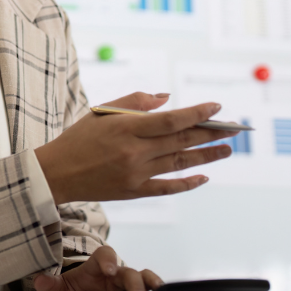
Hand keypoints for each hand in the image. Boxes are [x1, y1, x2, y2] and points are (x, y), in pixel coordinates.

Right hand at [34, 92, 234, 203]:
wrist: (57, 173)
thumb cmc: (79, 138)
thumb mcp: (102, 112)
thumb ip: (135, 103)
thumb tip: (167, 99)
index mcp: (126, 129)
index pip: (171, 120)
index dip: (197, 113)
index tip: (216, 107)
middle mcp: (134, 152)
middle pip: (181, 140)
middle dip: (211, 133)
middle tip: (234, 128)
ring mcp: (135, 174)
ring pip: (180, 163)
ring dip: (207, 156)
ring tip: (227, 149)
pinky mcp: (134, 192)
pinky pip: (167, 188)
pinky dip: (188, 183)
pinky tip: (204, 176)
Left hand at [34, 246, 162, 290]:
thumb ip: (50, 285)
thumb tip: (38, 279)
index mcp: (94, 268)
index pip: (104, 255)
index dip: (108, 260)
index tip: (109, 270)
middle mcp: (113, 275)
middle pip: (127, 271)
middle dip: (133, 281)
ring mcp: (125, 286)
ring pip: (143, 278)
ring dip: (149, 285)